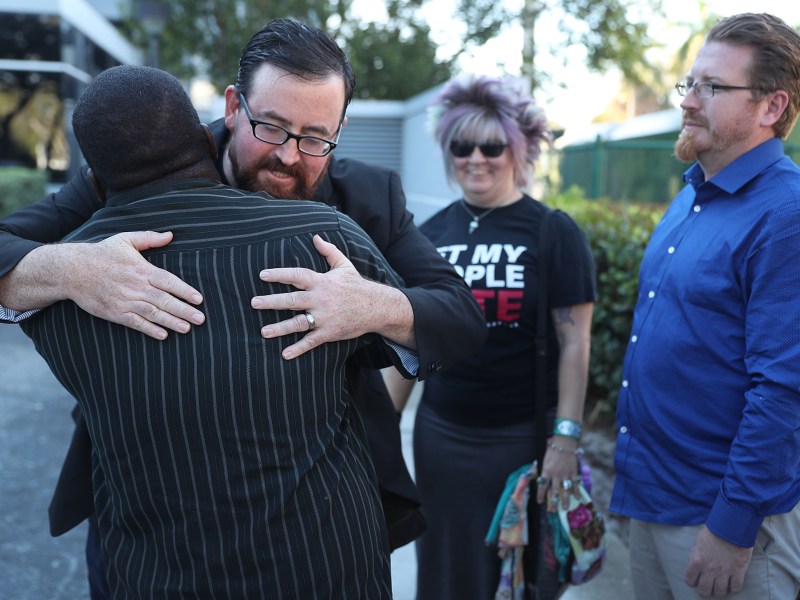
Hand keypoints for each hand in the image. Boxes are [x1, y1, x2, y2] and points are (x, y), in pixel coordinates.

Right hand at [65, 231, 204, 338]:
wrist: (71, 269)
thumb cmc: (102, 253)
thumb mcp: (125, 240)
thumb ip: (149, 238)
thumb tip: (170, 234)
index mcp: (142, 269)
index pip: (169, 281)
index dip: (185, 291)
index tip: (199, 299)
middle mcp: (136, 286)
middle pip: (165, 300)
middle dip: (184, 310)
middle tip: (201, 319)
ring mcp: (125, 300)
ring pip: (153, 314)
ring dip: (172, 322)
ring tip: (187, 329)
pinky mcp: (114, 312)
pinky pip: (135, 323)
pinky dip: (150, 329)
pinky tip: (163, 335)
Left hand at [253, 235, 389, 359]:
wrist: (376, 307)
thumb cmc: (357, 285)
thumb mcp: (344, 265)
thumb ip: (328, 251)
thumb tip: (316, 237)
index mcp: (322, 282)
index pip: (297, 276)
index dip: (280, 275)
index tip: (262, 275)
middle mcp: (321, 300)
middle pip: (293, 300)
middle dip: (272, 302)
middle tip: (254, 303)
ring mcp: (325, 318)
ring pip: (299, 323)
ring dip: (281, 328)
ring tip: (264, 331)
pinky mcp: (330, 332)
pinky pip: (311, 341)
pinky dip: (298, 349)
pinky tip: (284, 354)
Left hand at [535, 437, 580, 510]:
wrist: (564, 443)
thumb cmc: (553, 450)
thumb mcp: (544, 460)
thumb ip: (544, 470)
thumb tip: (542, 480)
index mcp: (546, 471)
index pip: (542, 486)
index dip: (541, 495)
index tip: (540, 502)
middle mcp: (556, 475)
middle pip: (554, 492)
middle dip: (553, 502)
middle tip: (553, 511)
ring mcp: (566, 474)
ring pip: (565, 490)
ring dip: (566, 500)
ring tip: (566, 508)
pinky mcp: (574, 472)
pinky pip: (575, 484)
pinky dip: (576, 492)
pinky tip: (577, 498)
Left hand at [685, 525, 752, 596]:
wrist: (731, 526)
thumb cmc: (713, 531)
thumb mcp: (698, 541)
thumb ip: (695, 554)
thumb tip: (695, 563)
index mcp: (697, 561)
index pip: (690, 579)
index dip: (692, 581)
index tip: (695, 580)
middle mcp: (709, 569)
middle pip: (705, 590)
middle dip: (705, 590)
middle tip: (707, 587)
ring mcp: (724, 572)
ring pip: (720, 592)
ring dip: (719, 591)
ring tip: (719, 587)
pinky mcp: (738, 571)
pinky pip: (736, 587)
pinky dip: (733, 588)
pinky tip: (732, 585)